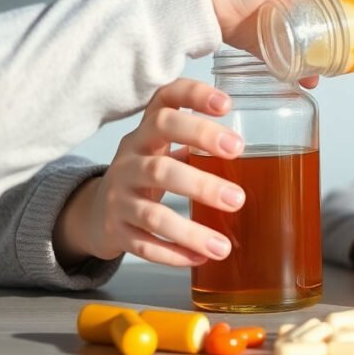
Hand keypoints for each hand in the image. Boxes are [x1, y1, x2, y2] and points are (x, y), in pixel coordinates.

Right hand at [54, 79, 246, 267]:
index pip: (164, 102)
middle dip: (202, 183)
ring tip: (224, 246)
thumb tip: (259, 149)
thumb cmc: (144, 172)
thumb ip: (198, 141)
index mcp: (146, 133)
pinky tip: (199, 257)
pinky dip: (172, 254)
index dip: (193, 97)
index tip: (227, 105)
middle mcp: (129, 161)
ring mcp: (119, 197)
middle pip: (160, 168)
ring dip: (190, 231)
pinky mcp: (115, 230)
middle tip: (239, 197)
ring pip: (153, 214)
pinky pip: (143, 245)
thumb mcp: (161, 147)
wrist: (94, 210)